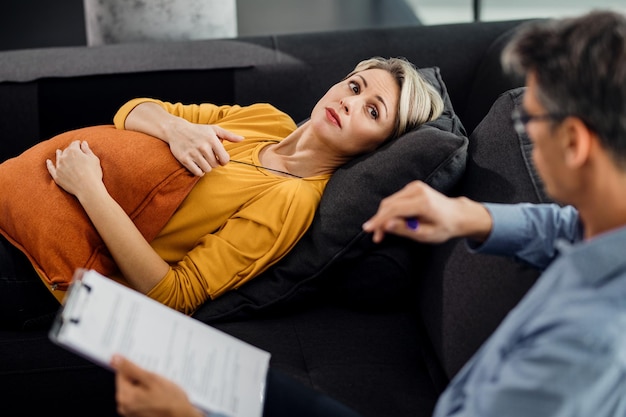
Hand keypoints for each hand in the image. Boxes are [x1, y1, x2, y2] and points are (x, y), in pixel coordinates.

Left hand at [46, 140, 103, 198]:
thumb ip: (87, 150)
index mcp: (74, 151)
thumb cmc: (93, 173)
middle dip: (70, 150)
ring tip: (58, 152)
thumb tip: (83, 143)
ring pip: (58, 158)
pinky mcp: (57, 176)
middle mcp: (64, 157)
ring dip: (59, 154)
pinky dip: (49, 164)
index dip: (78, 144)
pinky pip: (51, 169)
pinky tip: (48, 161)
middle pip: (66, 150)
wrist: (88, 188)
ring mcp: (59, 167)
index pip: (75, 144)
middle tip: (74, 152)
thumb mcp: (94, 159)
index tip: (80, 145)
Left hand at [111, 355, 204, 416]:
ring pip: (134, 389)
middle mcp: (124, 406)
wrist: (181, 416)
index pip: (121, 372)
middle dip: (141, 377)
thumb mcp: (151, 379)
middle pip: (127, 382)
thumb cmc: (170, 400)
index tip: (147, 369)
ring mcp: (130, 411)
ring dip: (145, 385)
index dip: (136, 368)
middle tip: (156, 379)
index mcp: (124, 396)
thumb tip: (115, 359)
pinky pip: (139, 397)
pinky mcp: (138, 414)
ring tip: (159, 388)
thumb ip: (131, 368)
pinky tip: (159, 395)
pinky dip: (147, 393)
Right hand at [167, 121, 243, 175]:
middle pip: (215, 165)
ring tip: (203, 160)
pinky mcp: (184, 159)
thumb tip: (242, 139)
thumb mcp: (214, 129)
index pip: (224, 159)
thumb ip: (229, 135)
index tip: (220, 158)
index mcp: (212, 139)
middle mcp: (203, 146)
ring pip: (207, 170)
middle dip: (214, 163)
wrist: (176, 129)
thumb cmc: (198, 130)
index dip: (224, 161)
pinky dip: (199, 171)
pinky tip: (198, 165)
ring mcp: (193, 153)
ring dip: (206, 167)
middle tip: (209, 157)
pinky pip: (197, 172)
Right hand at [362, 180, 491, 243]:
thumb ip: (405, 229)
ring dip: (383, 216)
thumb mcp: (426, 235)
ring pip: (389, 201)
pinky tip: (393, 222)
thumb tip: (386, 225)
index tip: (368, 229)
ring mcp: (415, 186)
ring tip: (383, 232)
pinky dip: (390, 211)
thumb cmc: (444, 227)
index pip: (394, 210)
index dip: (379, 220)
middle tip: (377, 237)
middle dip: (379, 220)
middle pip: (389, 204)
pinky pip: (395, 199)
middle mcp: (418, 190)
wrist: (457, 215)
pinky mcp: (412, 186)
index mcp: (423, 202)